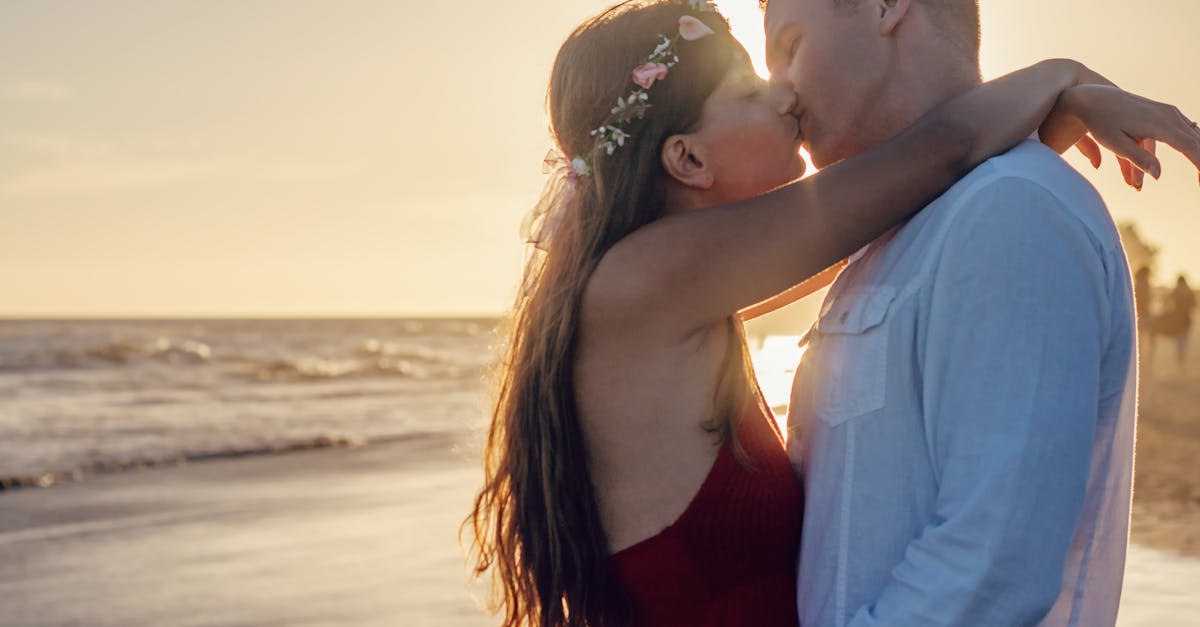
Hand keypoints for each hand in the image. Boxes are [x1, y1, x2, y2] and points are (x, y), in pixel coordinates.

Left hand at [1060, 84, 1199, 187]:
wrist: (1094, 97)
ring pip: (1194, 134)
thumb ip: (1137, 159)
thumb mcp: (1114, 143)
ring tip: (1199, 175)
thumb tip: (1157, 175)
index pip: (1188, 146)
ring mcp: (1169, 111)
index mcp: (1158, 123)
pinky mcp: (1166, 112)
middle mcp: (1169, 115)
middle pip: (1196, 141)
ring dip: (1198, 153)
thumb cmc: (1101, 122)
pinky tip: (1195, 156)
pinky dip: (1193, 144)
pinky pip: (1187, 129)